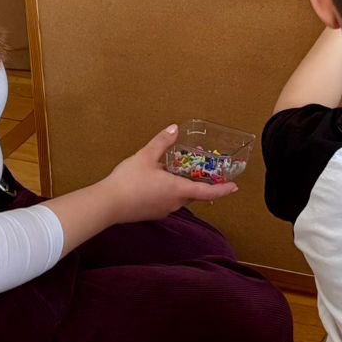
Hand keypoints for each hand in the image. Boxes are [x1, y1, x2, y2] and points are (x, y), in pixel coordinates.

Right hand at [99, 125, 238, 223]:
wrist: (107, 205)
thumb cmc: (128, 181)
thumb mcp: (146, 156)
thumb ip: (162, 142)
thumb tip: (174, 128)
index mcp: (178, 190)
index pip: (208, 192)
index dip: (223, 189)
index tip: (234, 187)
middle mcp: (175, 203)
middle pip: (194, 194)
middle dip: (201, 184)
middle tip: (205, 172)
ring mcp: (163, 210)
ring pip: (180, 198)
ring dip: (183, 187)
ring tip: (179, 172)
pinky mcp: (152, 213)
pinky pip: (168, 201)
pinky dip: (170, 192)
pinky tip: (158, 182)